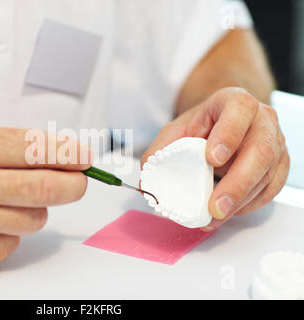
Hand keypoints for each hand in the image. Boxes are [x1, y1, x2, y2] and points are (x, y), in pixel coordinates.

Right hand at [0, 128, 91, 273]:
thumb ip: (14, 150)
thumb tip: (65, 158)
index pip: (36, 148)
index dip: (70, 154)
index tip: (85, 157)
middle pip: (46, 187)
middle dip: (74, 185)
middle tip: (80, 183)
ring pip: (36, 218)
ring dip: (33, 211)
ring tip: (5, 204)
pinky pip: (15, 243)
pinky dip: (9, 234)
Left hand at [141, 87, 289, 230]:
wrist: (222, 125)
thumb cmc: (200, 128)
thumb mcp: (174, 132)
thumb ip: (159, 153)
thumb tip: (147, 186)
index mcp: (234, 101)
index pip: (239, 108)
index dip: (228, 133)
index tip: (212, 159)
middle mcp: (262, 119)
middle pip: (260, 150)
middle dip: (237, 183)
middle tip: (215, 207)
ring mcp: (275, 142)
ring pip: (267, 174)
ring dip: (240, 200)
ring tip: (215, 217)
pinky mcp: (279, 164)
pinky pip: (271, 189)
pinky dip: (249, 204)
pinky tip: (229, 212)